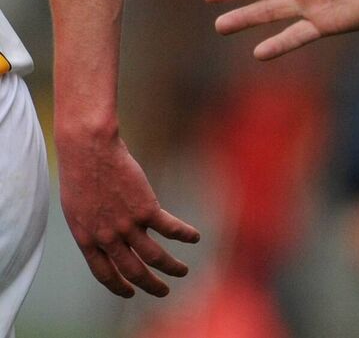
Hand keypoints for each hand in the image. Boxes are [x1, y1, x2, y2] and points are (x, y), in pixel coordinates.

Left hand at [55, 129, 199, 297]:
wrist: (89, 152)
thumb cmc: (80, 173)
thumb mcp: (76, 208)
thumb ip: (92, 225)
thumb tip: (106, 233)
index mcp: (87, 239)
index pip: (104, 273)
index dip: (118, 285)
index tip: (129, 292)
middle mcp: (108, 238)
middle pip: (132, 270)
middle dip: (149, 285)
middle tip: (162, 291)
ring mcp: (127, 224)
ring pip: (154, 256)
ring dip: (171, 267)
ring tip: (183, 271)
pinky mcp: (146, 207)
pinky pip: (169, 228)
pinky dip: (184, 234)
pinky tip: (195, 237)